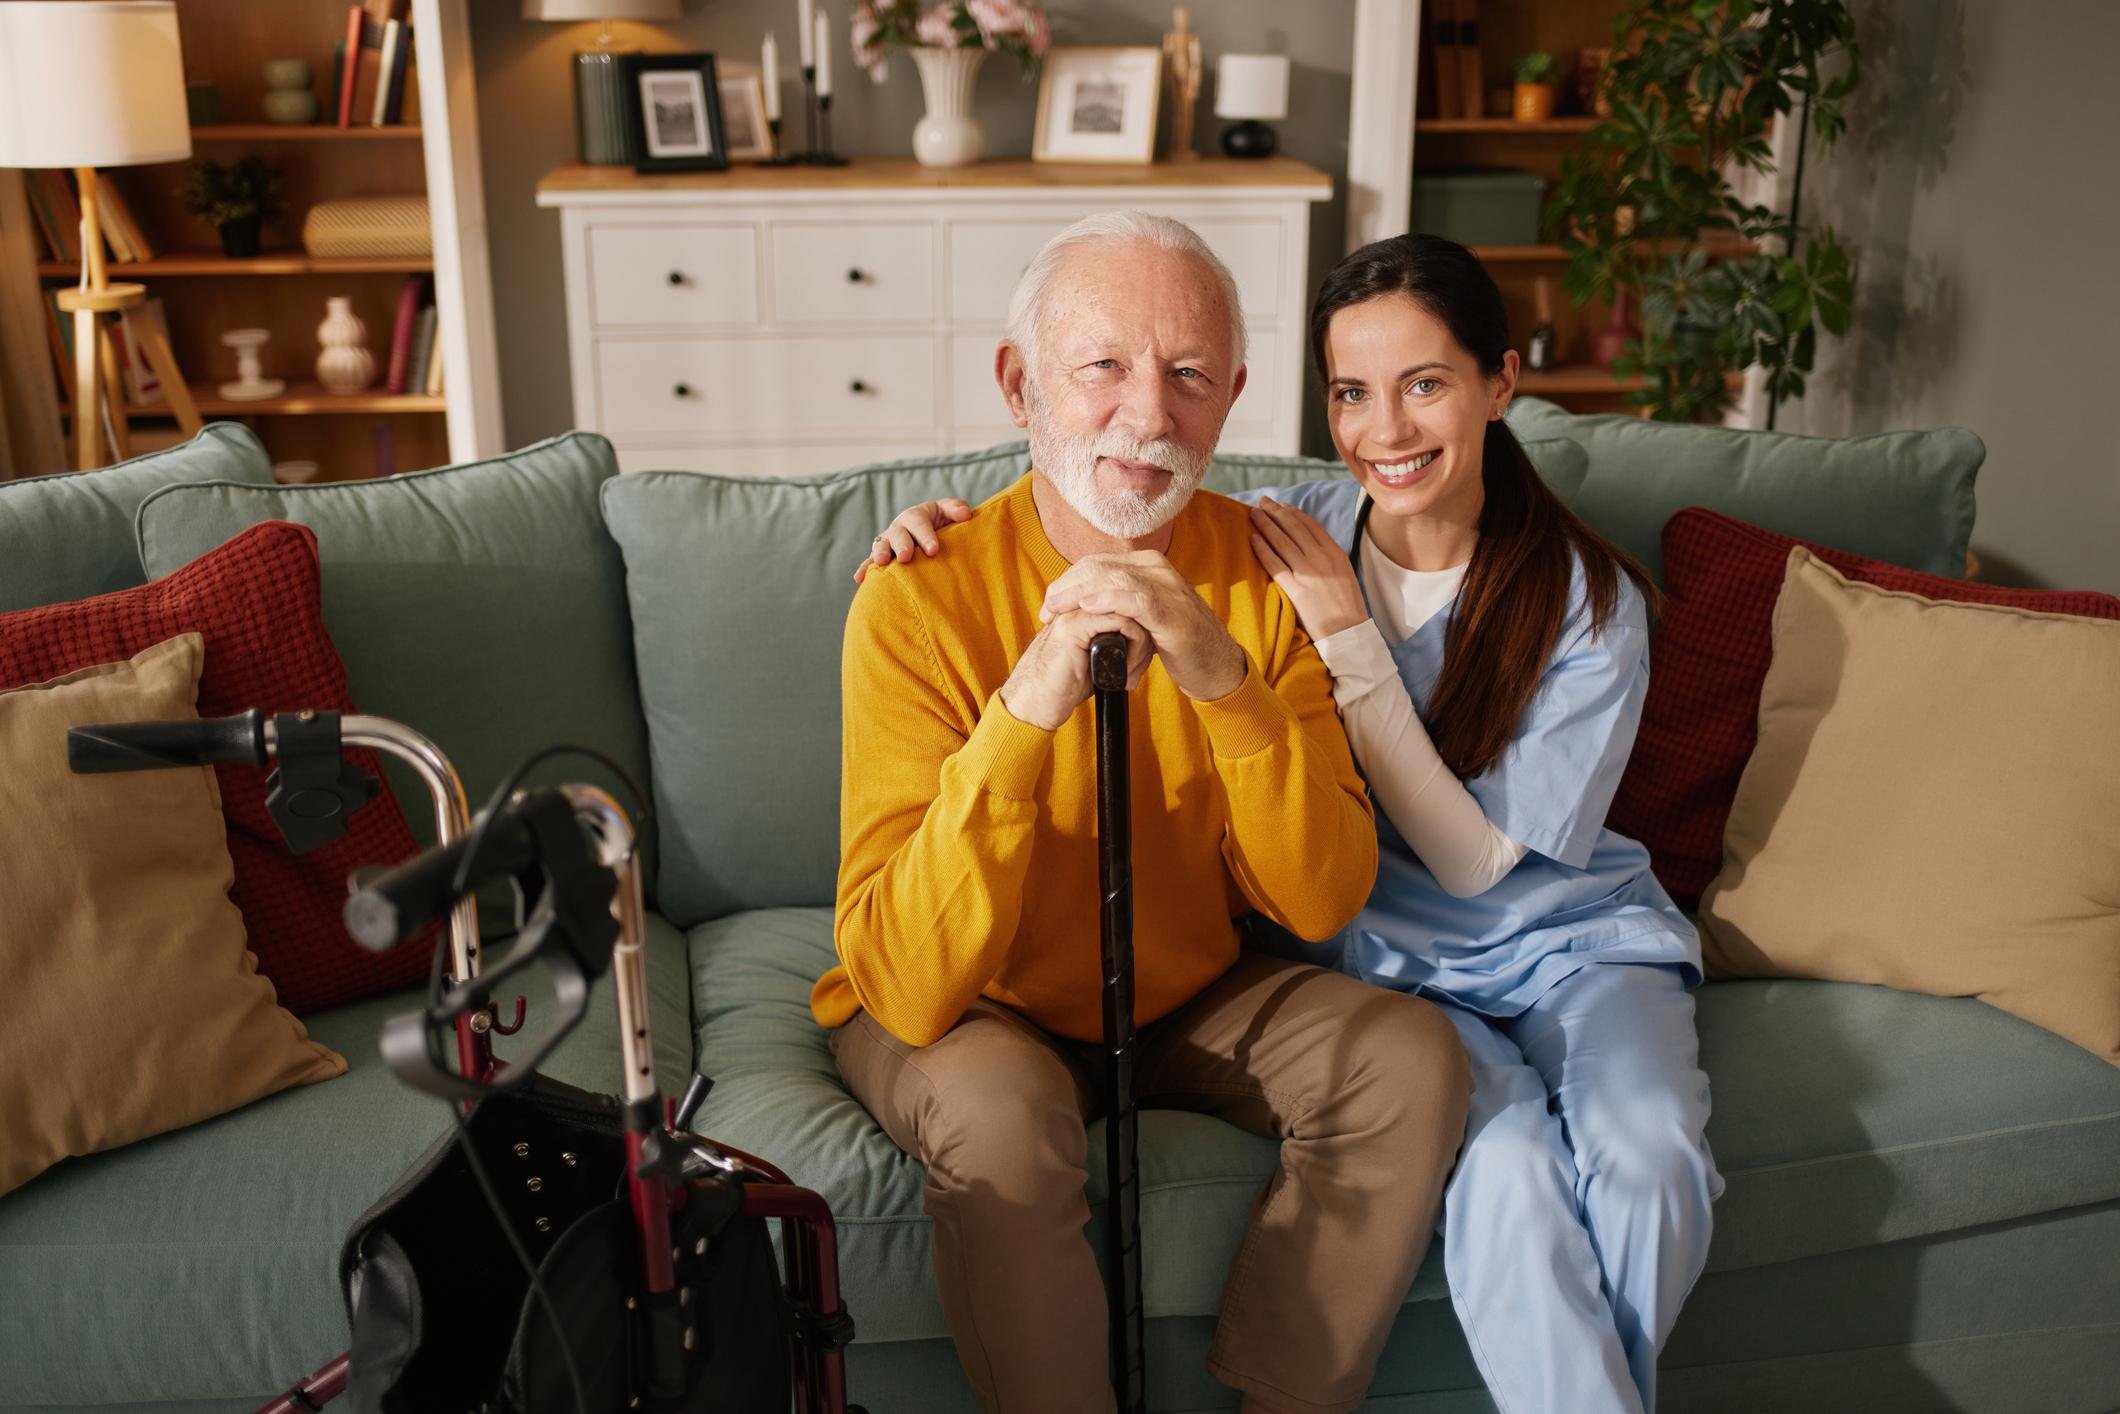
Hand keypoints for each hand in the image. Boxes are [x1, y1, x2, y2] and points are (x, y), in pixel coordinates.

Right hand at [853, 499, 974, 582]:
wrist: (929, 536)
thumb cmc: (941, 524)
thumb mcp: (948, 512)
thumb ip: (955, 509)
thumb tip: (965, 514)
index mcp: (916, 516)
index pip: (919, 523)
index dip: (925, 535)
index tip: (933, 550)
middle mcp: (899, 528)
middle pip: (897, 534)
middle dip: (901, 545)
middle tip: (906, 557)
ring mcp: (888, 543)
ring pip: (881, 546)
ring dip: (879, 554)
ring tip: (881, 563)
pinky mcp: (882, 558)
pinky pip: (870, 562)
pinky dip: (864, 569)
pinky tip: (860, 579)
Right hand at [1000, 611, 1153, 730]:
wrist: (1035, 701)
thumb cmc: (1063, 684)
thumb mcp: (1097, 659)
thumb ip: (1116, 643)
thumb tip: (1149, 642)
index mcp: (1084, 606)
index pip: (1125, 600)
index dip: (1143, 627)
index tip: (1143, 659)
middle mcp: (1079, 601)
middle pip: (1130, 602)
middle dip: (1146, 636)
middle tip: (1142, 666)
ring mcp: (1075, 609)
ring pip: (1130, 610)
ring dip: (1142, 643)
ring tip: (1134, 670)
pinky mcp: (1075, 623)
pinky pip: (1122, 622)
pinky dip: (1134, 646)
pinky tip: (1125, 669)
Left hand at [1039, 552, 1246, 701]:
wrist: (1216, 666)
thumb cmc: (1179, 643)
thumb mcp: (1146, 616)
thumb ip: (1122, 603)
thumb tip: (1084, 601)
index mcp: (1148, 567)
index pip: (1096, 563)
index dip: (1067, 581)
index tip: (1048, 605)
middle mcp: (1157, 570)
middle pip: (1098, 566)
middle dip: (1066, 587)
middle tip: (1046, 610)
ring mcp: (1167, 588)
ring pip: (1112, 578)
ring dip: (1078, 593)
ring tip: (1056, 610)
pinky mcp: (1172, 612)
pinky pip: (1135, 599)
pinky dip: (1107, 600)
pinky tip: (1087, 608)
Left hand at [1248, 498, 1370, 640]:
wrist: (1349, 634)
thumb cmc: (1347, 606)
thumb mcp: (1345, 573)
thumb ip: (1329, 556)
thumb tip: (1311, 543)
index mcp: (1336, 553)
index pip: (1311, 525)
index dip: (1293, 512)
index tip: (1281, 505)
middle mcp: (1322, 559)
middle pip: (1294, 528)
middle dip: (1276, 512)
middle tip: (1262, 501)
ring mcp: (1309, 574)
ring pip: (1282, 542)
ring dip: (1266, 524)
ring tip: (1253, 514)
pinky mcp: (1296, 590)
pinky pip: (1275, 565)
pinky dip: (1263, 549)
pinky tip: (1253, 539)